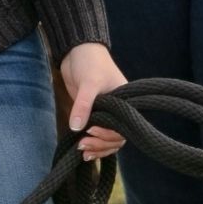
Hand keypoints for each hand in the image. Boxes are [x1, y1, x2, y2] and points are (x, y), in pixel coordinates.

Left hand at [59, 42, 126, 160]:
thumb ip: (83, 105)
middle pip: (116, 137)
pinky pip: (97, 135)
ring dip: (97, 148)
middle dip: (101, 144)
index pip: (123, 127)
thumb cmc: (90, 62)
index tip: (91, 130)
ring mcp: (106, 113)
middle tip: (83, 144)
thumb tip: (77, 128)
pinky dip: (92, 144)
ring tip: (82, 151)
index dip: (108, 134)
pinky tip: (83, 152)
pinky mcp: (93, 114)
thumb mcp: (88, 83)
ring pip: (108, 140)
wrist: (77, 51)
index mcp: (125, 102)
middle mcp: (119, 110)